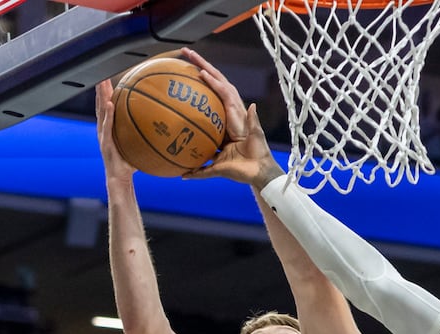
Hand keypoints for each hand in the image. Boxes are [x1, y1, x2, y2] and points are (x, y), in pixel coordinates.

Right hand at [95, 80, 136, 181]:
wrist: (119, 178)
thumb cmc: (130, 162)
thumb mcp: (138, 145)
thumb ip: (145, 134)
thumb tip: (163, 127)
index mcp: (109, 127)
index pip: (107, 105)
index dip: (107, 91)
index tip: (109, 77)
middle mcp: (103, 128)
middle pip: (101, 104)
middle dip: (101, 88)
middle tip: (102, 73)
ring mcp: (102, 135)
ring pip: (101, 111)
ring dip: (101, 96)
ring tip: (102, 82)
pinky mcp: (105, 142)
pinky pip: (107, 126)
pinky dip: (108, 115)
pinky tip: (110, 104)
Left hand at [178, 49, 282, 185]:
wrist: (257, 173)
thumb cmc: (240, 171)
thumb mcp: (214, 168)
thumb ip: (200, 169)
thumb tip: (183, 175)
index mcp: (225, 121)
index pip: (211, 97)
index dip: (201, 84)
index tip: (186, 73)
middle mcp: (231, 112)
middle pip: (215, 84)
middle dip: (201, 67)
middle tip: (185, 53)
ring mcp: (237, 111)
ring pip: (219, 82)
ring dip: (205, 67)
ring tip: (191, 55)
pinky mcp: (240, 114)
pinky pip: (224, 94)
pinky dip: (213, 83)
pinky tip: (202, 73)